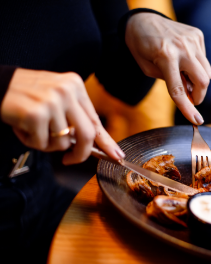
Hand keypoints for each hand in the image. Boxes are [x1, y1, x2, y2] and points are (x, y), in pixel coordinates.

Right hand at [0, 68, 124, 164]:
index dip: (106, 141)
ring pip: (62, 142)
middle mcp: (67, 91)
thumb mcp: (56, 97)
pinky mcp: (37, 114)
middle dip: (80, 154)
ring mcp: (53, 102)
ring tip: (33, 129)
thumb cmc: (26, 95)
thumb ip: (73, 116)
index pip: (95, 119)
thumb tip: (89, 143)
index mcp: (75, 85)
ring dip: (47, 144)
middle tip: (69, 160)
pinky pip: (43, 143)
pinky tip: (23, 127)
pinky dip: (32, 142)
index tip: (116, 154)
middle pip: (87, 134)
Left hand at [125, 12, 210, 124]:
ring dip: (199, 81)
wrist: (142, 19)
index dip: (188, 109)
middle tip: (191, 99)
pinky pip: (204, 59)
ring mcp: (192, 40)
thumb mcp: (147, 69)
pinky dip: (197, 66)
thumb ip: (168, 82)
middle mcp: (182, 47)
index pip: (179, 90)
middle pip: (203, 81)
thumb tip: (189, 93)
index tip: (197, 121)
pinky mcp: (197, 35)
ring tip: (183, 76)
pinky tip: (184, 60)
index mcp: (165, 57)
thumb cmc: (141, 47)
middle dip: (199, 96)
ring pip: (207, 72)